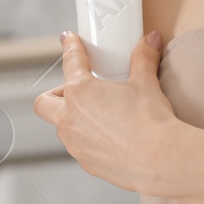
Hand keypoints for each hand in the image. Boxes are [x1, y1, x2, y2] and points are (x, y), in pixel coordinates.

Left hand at [33, 30, 192, 196]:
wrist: (160, 158)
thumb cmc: (150, 121)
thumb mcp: (147, 84)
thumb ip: (144, 59)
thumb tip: (150, 41)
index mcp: (81, 93)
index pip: (71, 62)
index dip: (70, 48)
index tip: (69, 41)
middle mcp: (70, 118)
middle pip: (44, 103)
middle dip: (54, 94)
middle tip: (76, 90)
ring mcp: (75, 143)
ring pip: (62, 127)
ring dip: (73, 118)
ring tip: (101, 115)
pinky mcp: (86, 162)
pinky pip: (79, 146)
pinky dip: (89, 138)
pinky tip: (112, 137)